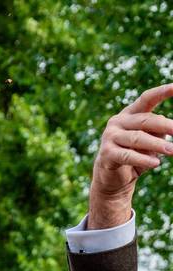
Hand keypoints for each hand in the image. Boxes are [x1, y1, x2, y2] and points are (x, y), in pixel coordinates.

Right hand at [89, 84, 172, 229]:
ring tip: (172, 150)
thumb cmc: (136, 154)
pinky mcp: (106, 153)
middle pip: (145, 120)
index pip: (147, 99)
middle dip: (166, 126)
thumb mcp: (151, 140)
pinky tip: (156, 163)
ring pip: (137, 138)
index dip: (162, 92)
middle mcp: (118, 121)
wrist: (112, 177)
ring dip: (157, 145)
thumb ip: (159, 132)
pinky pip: (127, 155)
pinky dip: (142, 159)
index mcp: (131, 114)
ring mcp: (110, 136)